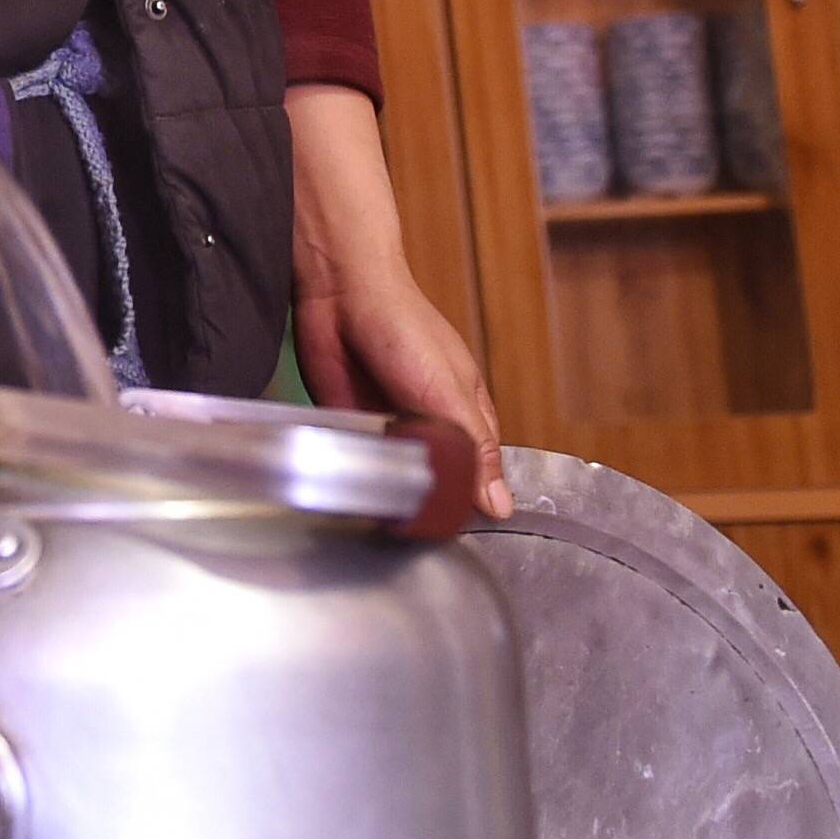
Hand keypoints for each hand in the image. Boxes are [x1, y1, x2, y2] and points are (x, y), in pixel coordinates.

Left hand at [289, 87, 512, 522]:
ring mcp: (389, 427)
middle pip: (437, 482)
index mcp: (466, 416)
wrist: (339, 292)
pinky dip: (359, 481)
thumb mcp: (448, 393)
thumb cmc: (404, 328)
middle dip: (430, 508)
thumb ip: (471, 449)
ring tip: (387, 536)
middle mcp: (430, 425)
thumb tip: (500, 507)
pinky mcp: (351, 426)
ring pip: (398, 478)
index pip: (478, 477)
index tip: (458, 541)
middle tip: (418, 546)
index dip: (470, 507)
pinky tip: (356, 507)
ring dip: (393, 499)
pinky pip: (360, 464)